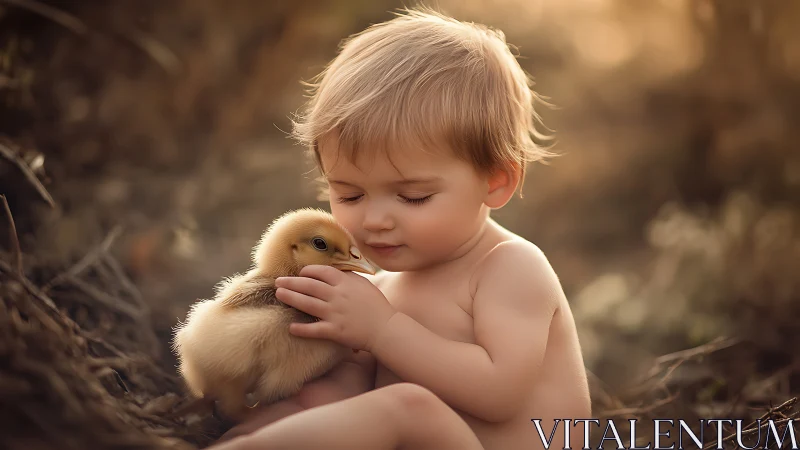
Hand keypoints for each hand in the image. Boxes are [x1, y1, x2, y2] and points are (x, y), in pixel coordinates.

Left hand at [275, 265, 395, 350]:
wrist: (386, 328)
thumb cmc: (376, 306)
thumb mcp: (363, 284)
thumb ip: (347, 277)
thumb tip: (331, 270)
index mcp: (345, 282)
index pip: (321, 271)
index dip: (307, 271)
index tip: (300, 273)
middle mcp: (338, 296)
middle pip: (309, 286)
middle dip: (291, 282)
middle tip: (278, 281)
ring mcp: (335, 313)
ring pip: (307, 304)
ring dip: (291, 298)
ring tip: (279, 294)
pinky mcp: (335, 331)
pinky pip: (314, 329)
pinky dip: (301, 329)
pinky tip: (291, 327)